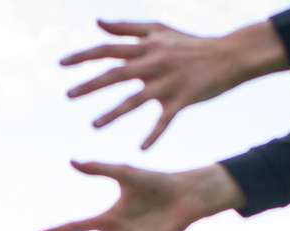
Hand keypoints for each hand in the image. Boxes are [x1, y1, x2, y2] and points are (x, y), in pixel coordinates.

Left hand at [61, 19, 288, 147]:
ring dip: (112, 114)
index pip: (107, 49)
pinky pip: (163, 121)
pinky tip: (141, 149)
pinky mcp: (182, 100)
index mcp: (145, 47)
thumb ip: (127, 28)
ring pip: (134, 100)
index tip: (61, 65)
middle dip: (89, 85)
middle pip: (114, 75)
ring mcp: (166, 83)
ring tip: (93, 125)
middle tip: (67, 96)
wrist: (229, 55)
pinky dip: (153, 136)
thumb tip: (97, 23)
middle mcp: (152, 64)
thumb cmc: (191, 44)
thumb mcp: (159, 29)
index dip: (83, 56)